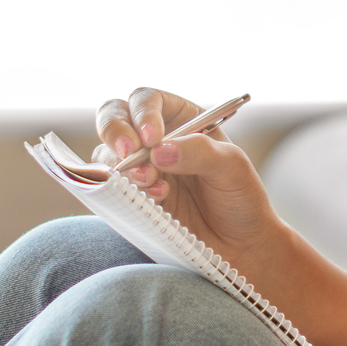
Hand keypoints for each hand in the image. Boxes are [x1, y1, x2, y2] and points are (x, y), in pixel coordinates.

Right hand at [93, 87, 280, 261]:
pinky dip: (122, 192)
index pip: (148, 100)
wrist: (239, 245)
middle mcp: (155, 140)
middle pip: (114, 116)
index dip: (143, 113)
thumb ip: (199, 152)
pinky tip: (155, 202)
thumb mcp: (232, 167)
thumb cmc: (240, 198)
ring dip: (124, 169)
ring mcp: (140, 169)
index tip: (151, 138)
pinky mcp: (131, 199)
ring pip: (106, 153)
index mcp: (181, 119)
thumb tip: (158, 151)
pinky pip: (109, 188)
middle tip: (129, 154)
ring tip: (158, 188)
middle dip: (115, 132)